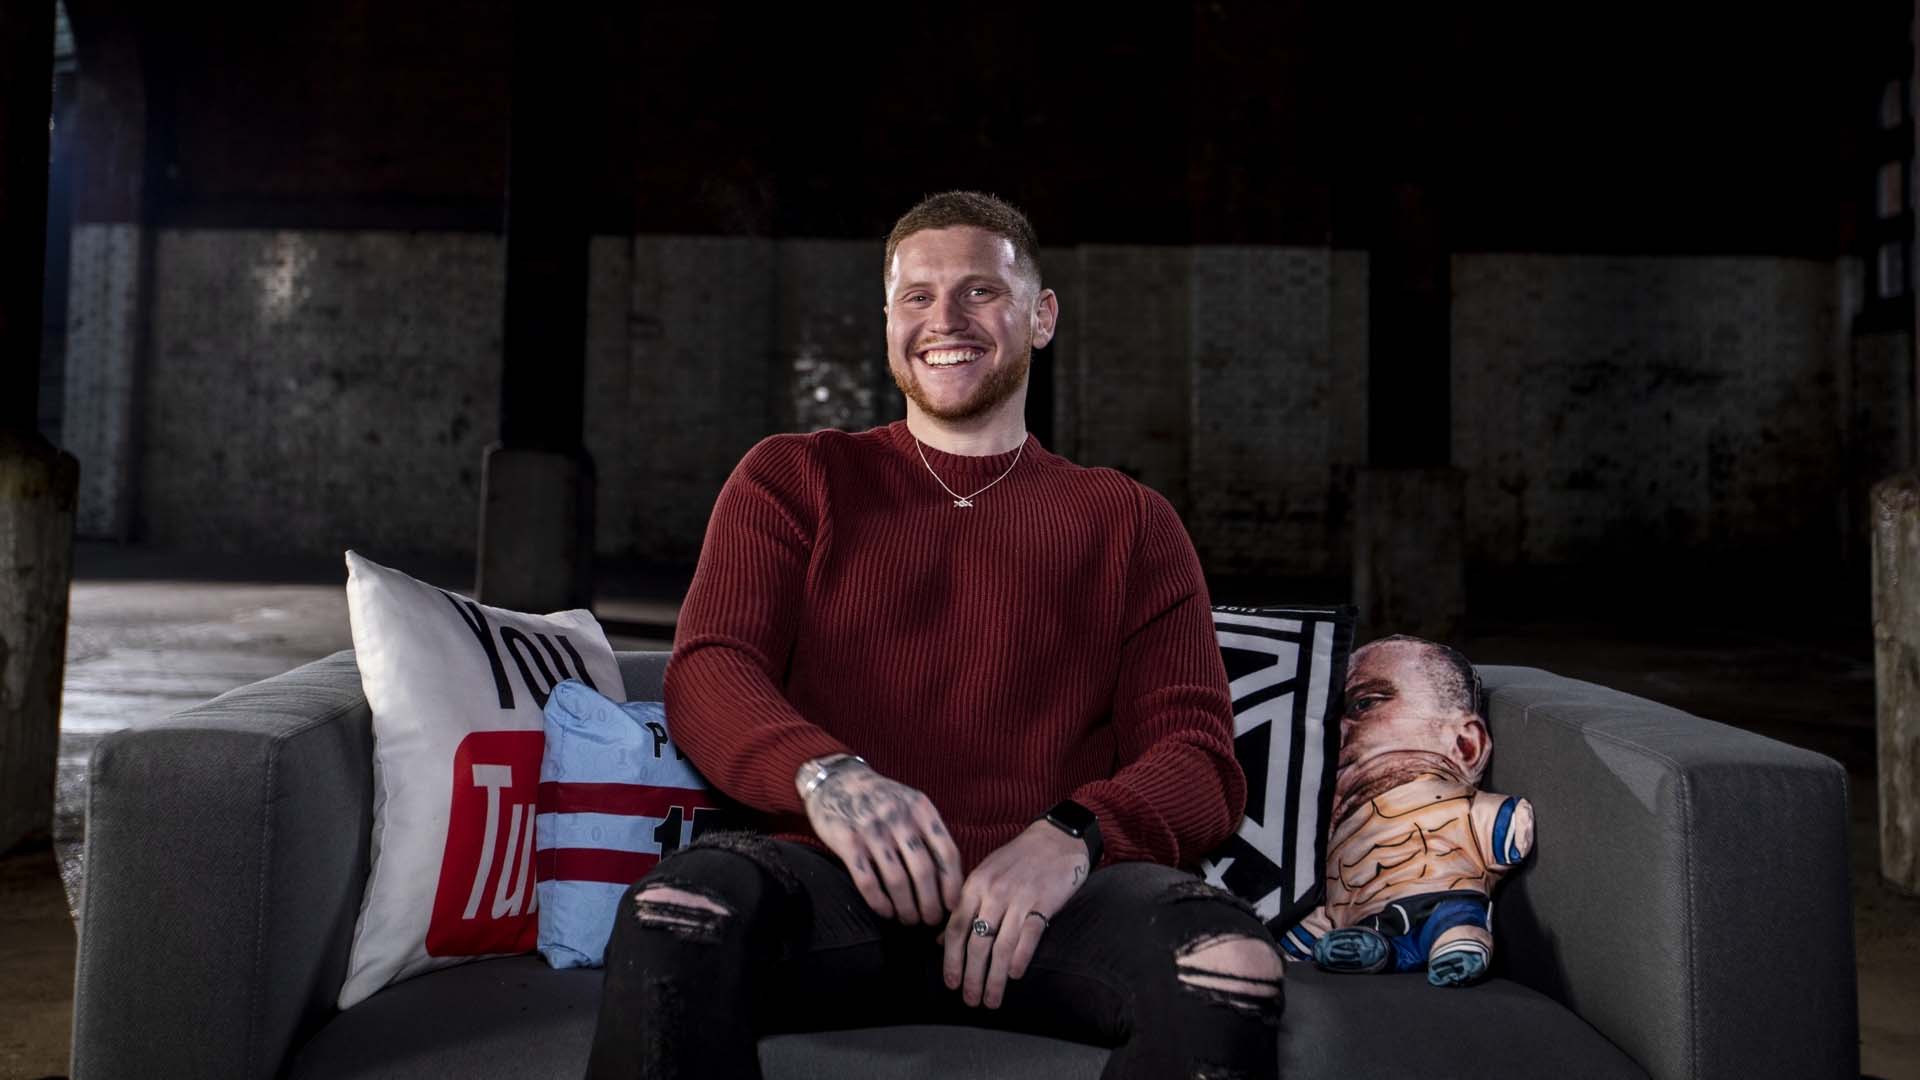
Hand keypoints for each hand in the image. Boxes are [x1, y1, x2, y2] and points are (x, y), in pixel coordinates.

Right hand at [799, 756, 963, 925]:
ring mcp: (872, 830)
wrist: (837, 780)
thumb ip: (929, 832)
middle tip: (930, 920)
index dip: (952, 884)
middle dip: (930, 903)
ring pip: (897, 880)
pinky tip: (886, 912)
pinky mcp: (848, 842)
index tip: (953, 904)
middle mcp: (898, 818)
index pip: (946, 852)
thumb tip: (950, 877)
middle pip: (923, 871)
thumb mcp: (910, 803)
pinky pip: (867, 881)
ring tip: (909, 919)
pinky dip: (879, 902)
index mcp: (920, 809)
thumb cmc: (881, 799)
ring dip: (906, 908)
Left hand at [941, 819, 1090, 1008]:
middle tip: (970, 1000)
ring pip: (1001, 946)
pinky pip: (1029, 936)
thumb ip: (964, 907)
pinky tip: (1014, 975)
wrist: (1056, 838)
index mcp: (975, 885)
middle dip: (971, 976)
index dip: (951, 959)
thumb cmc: (1018, 859)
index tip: (950, 983)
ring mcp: (1019, 898)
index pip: (956, 928)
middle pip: (977, 943)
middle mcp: (994, 892)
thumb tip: (940, 941)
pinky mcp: (1043, 902)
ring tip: (991, 999)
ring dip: (994, 978)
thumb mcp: (985, 875)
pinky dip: (1020, 958)